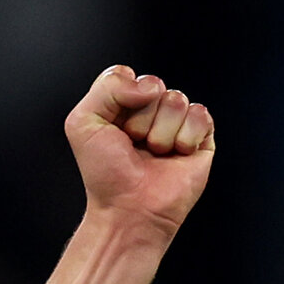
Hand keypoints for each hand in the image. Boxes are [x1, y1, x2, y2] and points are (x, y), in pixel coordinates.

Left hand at [64, 65, 214, 234]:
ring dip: (160, 132)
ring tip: (153, 153)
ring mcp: (174, 122)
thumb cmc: (105, 174)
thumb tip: (149, 85)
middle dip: (140, 119)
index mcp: (119, 105)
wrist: (129, 209)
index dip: (120, 96)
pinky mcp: (199, 136)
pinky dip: (184, 138)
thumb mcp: (83, 123)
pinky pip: (199, 114)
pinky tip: (175, 155)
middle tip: (133, 145)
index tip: (112, 125)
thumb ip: (107, 87)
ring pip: (176, 99)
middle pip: (154, 84)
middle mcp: (148, 111)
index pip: (126, 74)